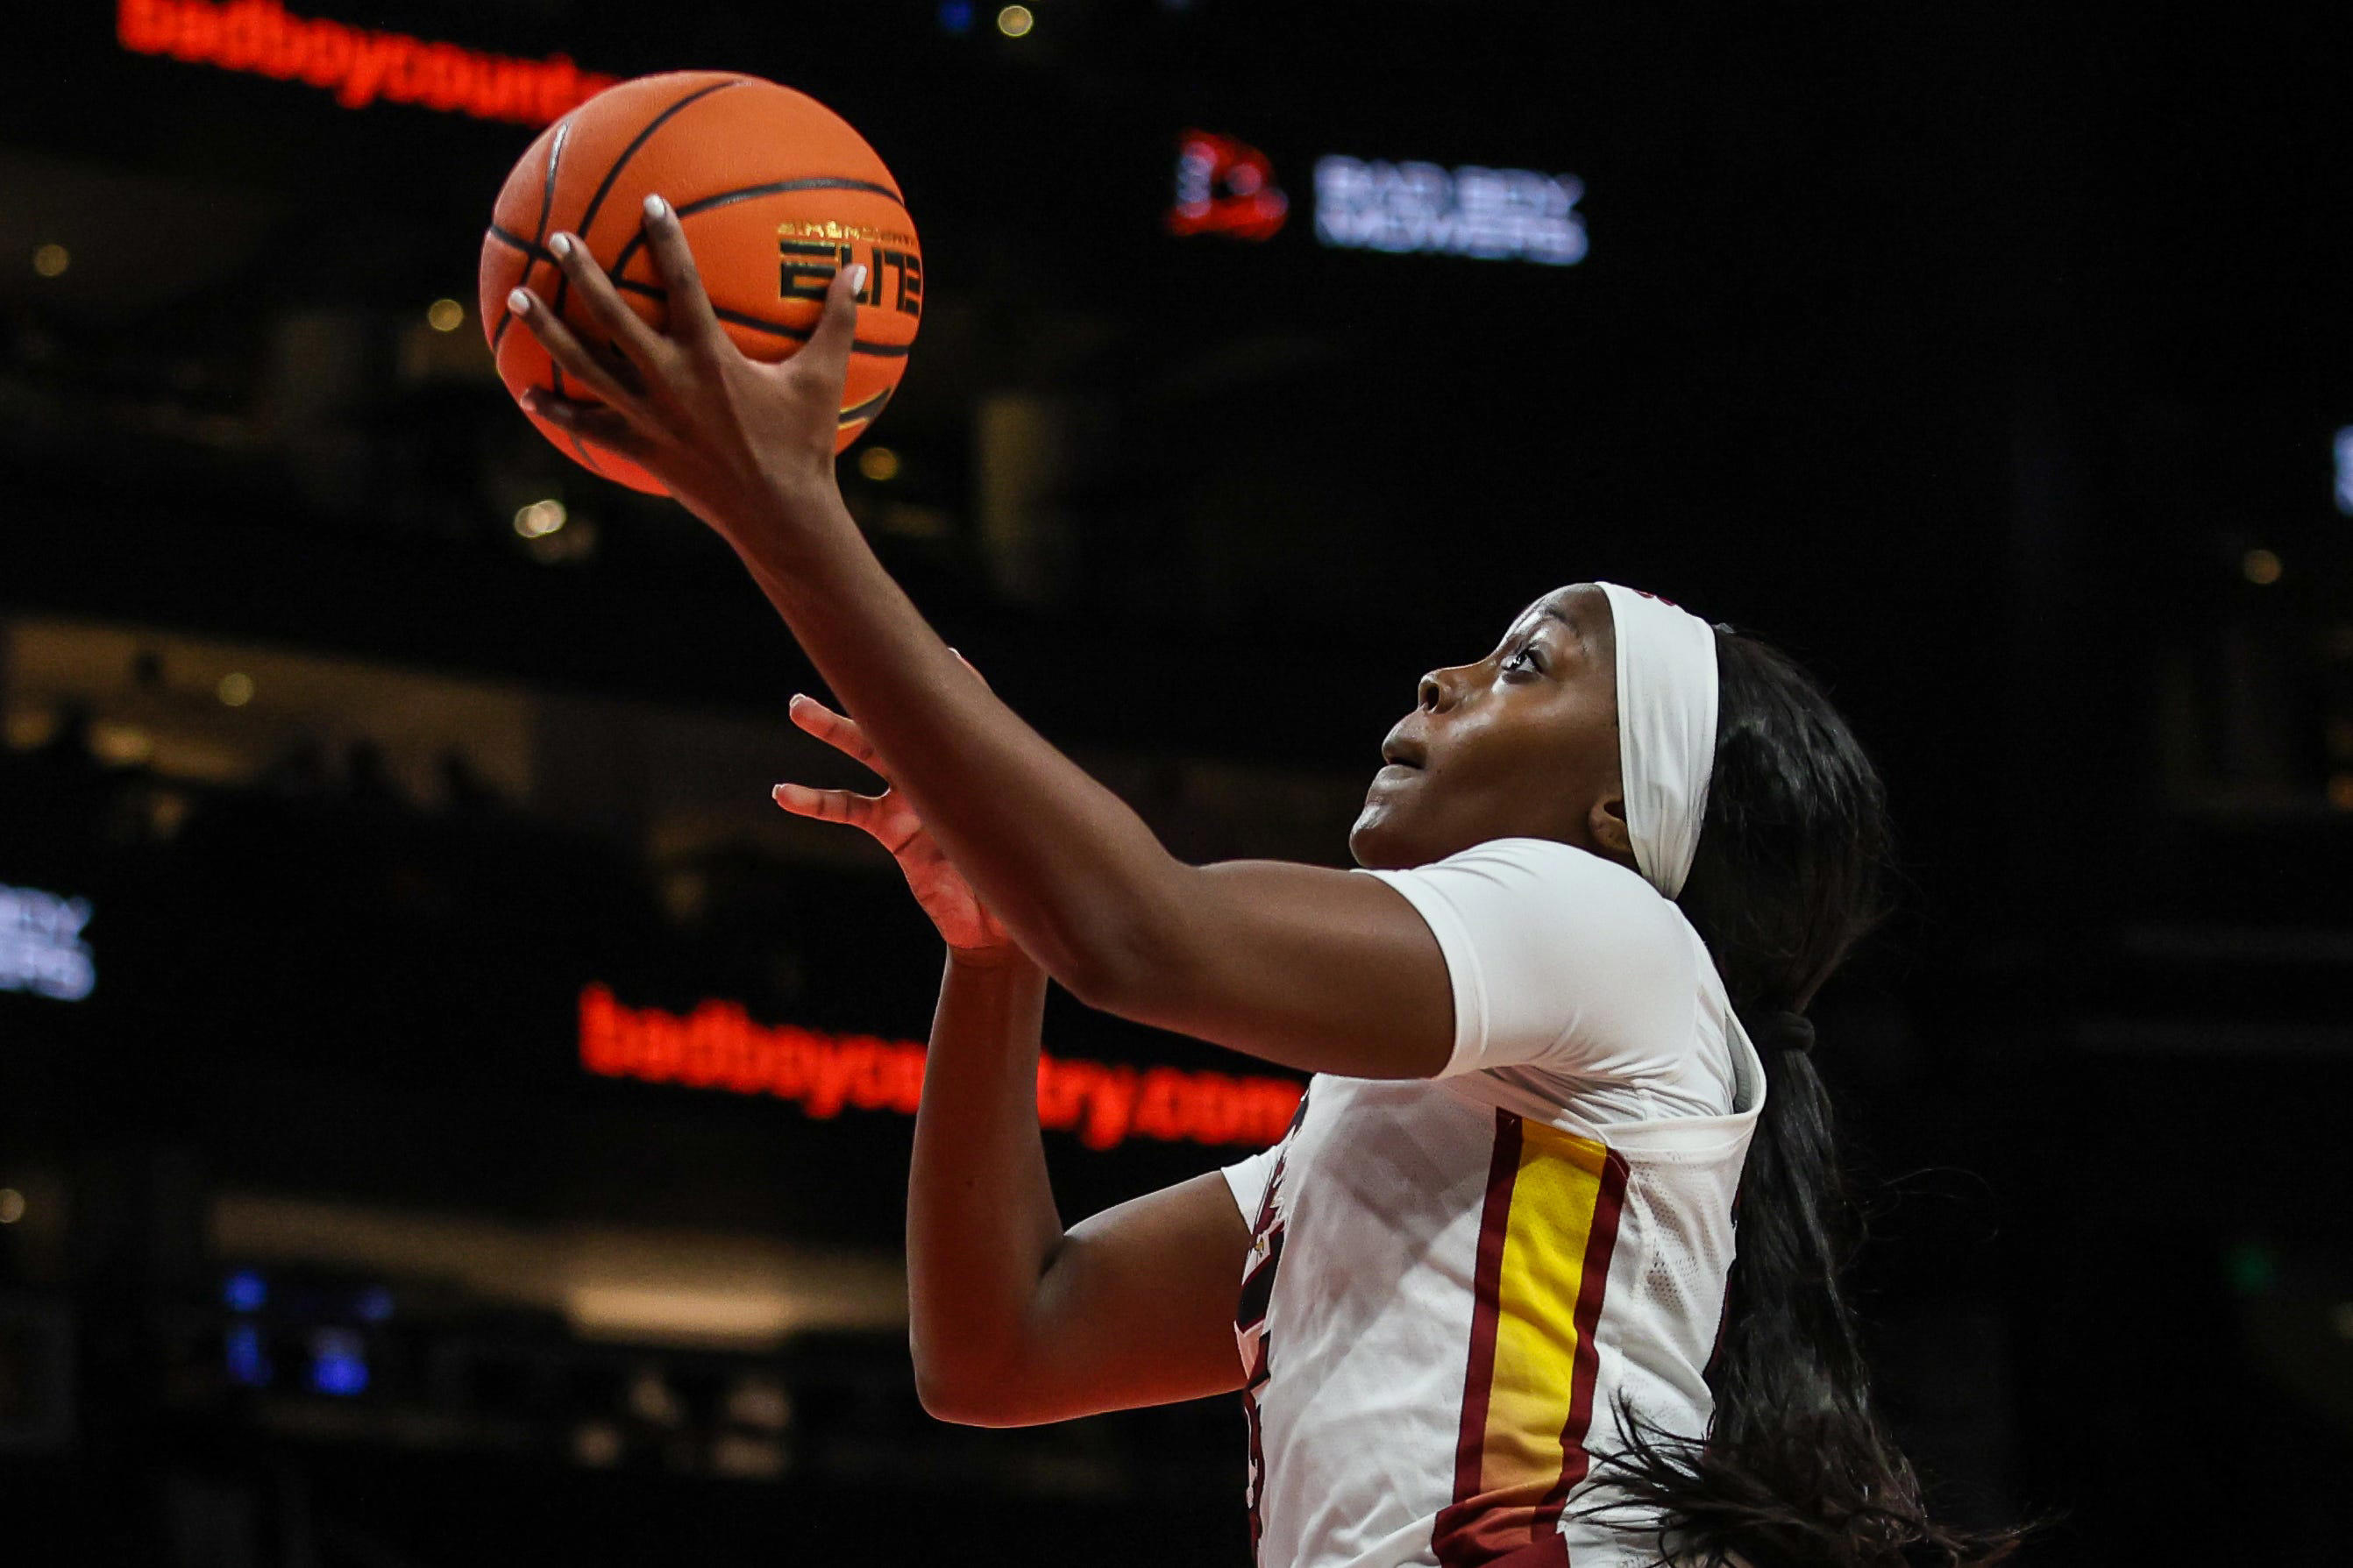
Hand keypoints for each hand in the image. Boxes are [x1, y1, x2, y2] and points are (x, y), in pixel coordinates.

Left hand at [507, 192, 855, 536]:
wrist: (779, 516)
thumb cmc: (804, 445)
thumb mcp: (824, 378)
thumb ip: (838, 320)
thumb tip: (859, 271)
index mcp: (711, 357)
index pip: (683, 283)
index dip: (666, 240)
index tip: (650, 203)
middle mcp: (669, 381)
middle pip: (612, 317)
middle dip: (582, 274)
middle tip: (558, 239)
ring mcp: (647, 417)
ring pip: (584, 365)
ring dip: (547, 330)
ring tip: (517, 297)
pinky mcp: (639, 449)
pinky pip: (588, 424)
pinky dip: (557, 408)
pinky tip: (529, 392)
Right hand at [771, 654, 1018, 961]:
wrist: (996, 925)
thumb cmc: (1017, 870)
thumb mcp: (1016, 823)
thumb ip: (1004, 789)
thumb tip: (1002, 752)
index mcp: (975, 763)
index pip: (961, 712)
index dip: (953, 682)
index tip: (942, 653)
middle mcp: (942, 772)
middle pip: (906, 720)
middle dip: (879, 692)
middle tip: (854, 658)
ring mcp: (913, 797)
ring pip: (868, 752)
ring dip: (834, 729)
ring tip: (799, 708)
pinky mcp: (891, 829)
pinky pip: (847, 809)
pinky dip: (815, 801)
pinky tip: (784, 795)